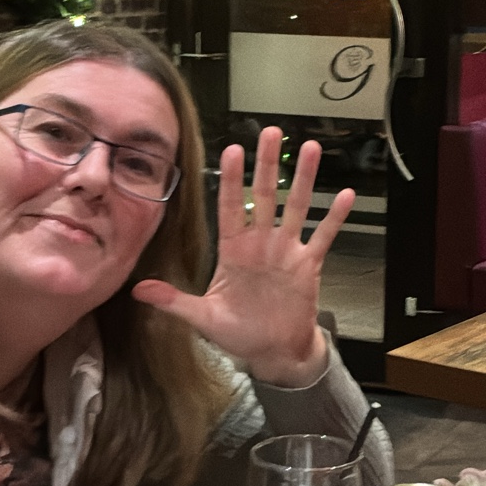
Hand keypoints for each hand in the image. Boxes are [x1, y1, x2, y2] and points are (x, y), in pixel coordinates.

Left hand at [131, 127, 353, 387]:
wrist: (273, 353)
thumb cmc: (239, 333)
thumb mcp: (203, 318)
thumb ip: (174, 301)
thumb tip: (139, 290)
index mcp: (234, 251)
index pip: (231, 207)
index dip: (232, 180)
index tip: (232, 151)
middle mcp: (261, 244)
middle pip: (266, 195)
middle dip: (267, 164)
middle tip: (270, 132)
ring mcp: (287, 251)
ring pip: (297, 207)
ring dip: (304, 179)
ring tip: (310, 148)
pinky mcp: (309, 265)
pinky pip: (323, 236)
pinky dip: (335, 217)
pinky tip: (346, 195)